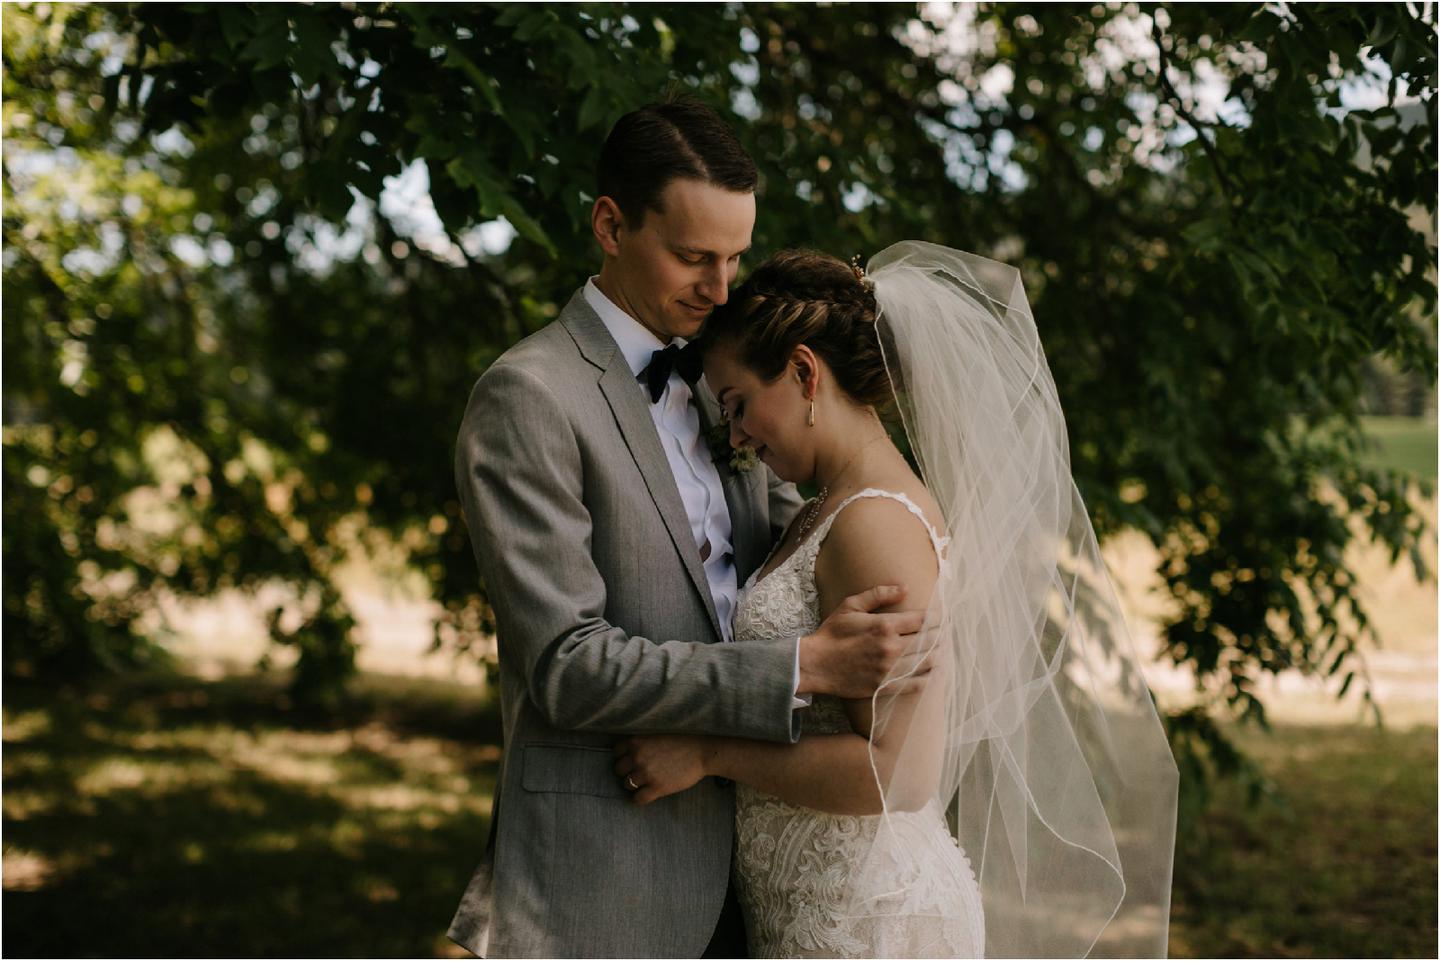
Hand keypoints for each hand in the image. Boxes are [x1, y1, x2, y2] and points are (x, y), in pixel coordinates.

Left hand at [613, 734, 713, 804]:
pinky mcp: (657, 788)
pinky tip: (649, 793)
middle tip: (640, 772)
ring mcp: (646, 773)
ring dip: (635, 785)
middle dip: (628, 771)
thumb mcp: (658, 733)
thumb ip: (642, 741)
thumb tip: (628, 752)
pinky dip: (641, 798)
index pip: (617, 752)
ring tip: (646, 782)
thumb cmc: (683, 741)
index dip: (624, 756)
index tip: (632, 760)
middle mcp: (638, 757)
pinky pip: (638, 799)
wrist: (703, 752)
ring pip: (627, 785)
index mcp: (637, 741)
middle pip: (619, 770)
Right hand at [798, 584, 932, 698]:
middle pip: (928, 641)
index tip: (942, 617)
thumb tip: (904, 588)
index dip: (936, 617)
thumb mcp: (851, 606)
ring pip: (926, 662)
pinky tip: (932, 673)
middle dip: (939, 635)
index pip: (922, 620)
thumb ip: (879, 594)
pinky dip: (928, 678)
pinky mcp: (885, 686)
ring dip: (937, 655)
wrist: (815, 664)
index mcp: (884, 626)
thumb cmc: (832, 633)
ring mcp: (889, 669)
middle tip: (944, 633)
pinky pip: (915, 684)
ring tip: (940, 650)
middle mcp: (891, 648)